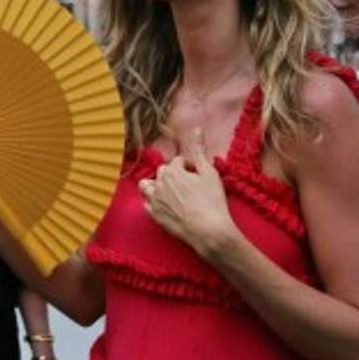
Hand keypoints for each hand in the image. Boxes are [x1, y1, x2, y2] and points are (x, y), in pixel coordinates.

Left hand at [138, 129, 236, 258]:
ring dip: (157, 186)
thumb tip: (196, 128)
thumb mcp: (209, 172)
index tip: (199, 177)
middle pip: (163, 172)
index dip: (190, 168)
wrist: (208, 231)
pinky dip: (155, 202)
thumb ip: (199, 150)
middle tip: (191, 186)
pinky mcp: (154, 215)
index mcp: (171, 170)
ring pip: (147, 185)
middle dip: (174, 175)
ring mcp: (154, 200)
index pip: (178, 162)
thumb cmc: (211, 201)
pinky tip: (168, 206)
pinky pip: (147, 203)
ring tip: (172, 192)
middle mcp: (158, 183)